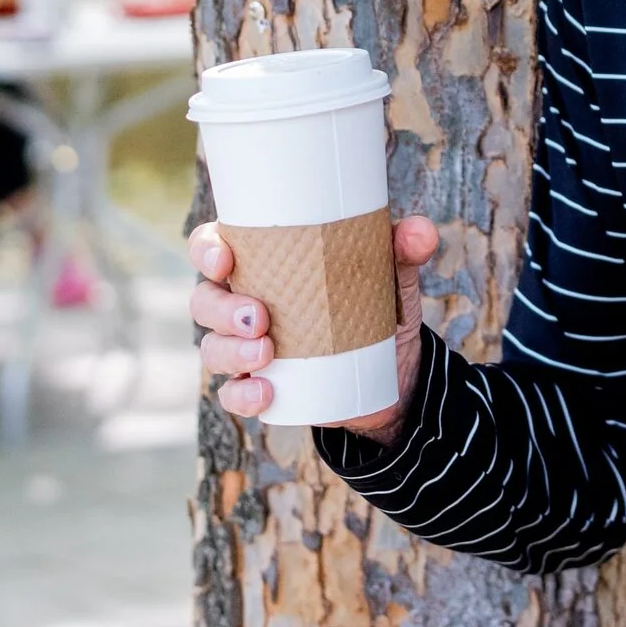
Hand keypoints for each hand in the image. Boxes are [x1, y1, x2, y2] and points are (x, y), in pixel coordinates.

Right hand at [189, 214, 439, 442]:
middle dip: (221, 308)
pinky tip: (266, 391)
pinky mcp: (260, 386)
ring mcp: (247, 348)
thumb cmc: (376, 307)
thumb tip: (421, 232)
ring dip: (229, 350)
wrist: (393, 374)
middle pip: (205, 300)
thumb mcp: (392, 277)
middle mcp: (245, 303)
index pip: (214, 247)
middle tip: (259, 317)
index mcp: (264, 264)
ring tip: (266, 352)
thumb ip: (403, 250)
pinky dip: (242, 394)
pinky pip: (233, 393)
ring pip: (212, 347)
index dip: (207, 248)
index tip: (224, 258)